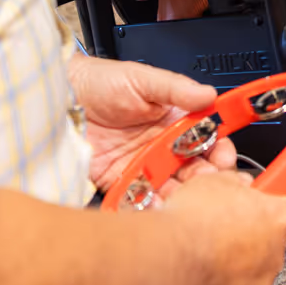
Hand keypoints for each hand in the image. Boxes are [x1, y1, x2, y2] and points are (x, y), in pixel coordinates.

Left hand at [67, 52, 236, 194]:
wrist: (61, 97)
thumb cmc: (101, 81)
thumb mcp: (143, 78)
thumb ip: (176, 89)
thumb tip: (209, 94)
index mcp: (173, 119)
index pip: (207, 137)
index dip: (219, 148)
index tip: (224, 157)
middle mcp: (161, 145)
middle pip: (194, 168)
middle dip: (205, 178)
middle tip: (207, 183)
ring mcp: (142, 165)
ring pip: (171, 187)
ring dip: (180, 195)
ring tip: (183, 198)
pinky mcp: (119, 181)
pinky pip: (140, 198)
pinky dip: (149, 206)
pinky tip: (155, 205)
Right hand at [157, 171, 285, 284]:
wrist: (171, 254)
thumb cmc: (194, 220)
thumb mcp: (217, 180)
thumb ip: (238, 183)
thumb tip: (238, 185)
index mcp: (278, 219)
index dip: (273, 201)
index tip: (266, 197)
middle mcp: (275, 253)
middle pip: (270, 238)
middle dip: (251, 229)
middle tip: (227, 222)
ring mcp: (258, 280)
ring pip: (253, 263)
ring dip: (236, 253)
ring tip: (209, 244)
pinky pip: (235, 281)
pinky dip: (223, 274)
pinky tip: (204, 262)